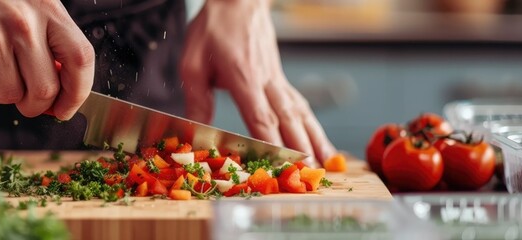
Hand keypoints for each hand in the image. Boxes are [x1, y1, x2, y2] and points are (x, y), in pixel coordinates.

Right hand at [0, 0, 94, 119]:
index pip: (80, 59)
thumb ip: (46, 39)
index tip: (66, 107)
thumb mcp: (25, 5)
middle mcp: (24, 23)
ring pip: (9, 95)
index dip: (77, 92)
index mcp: (47, 8)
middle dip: (34, 106)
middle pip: (45, 89)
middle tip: (24, 100)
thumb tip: (61, 88)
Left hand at [179, 0, 335, 164]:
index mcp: (244, 78)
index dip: (270, 142)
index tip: (278, 164)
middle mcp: (267, 81)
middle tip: (310, 174)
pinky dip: (312, 124)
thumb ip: (197, 98)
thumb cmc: (214, 28)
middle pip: (287, 119)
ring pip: (300, 112)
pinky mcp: (280, 77)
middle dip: (299, 149)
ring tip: (327, 162)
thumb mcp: (194, 62)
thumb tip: (196, 129)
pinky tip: (319, 138)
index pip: (260, 116)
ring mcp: (277, 79)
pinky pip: (299, 103)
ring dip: (315, 139)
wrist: (238, 1)